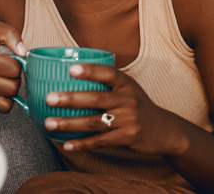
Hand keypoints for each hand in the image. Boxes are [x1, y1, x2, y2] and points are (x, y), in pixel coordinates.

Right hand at [0, 20, 26, 111]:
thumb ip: (10, 34)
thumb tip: (24, 52)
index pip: (14, 69)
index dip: (16, 62)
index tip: (8, 57)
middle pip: (13, 86)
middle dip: (15, 76)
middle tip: (6, 68)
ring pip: (9, 99)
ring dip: (10, 88)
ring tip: (2, 77)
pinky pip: (1, 108)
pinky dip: (5, 99)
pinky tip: (0, 88)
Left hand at [43, 64, 184, 154]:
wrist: (165, 130)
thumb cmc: (136, 105)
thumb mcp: (128, 88)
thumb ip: (105, 81)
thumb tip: (66, 71)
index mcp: (126, 84)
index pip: (108, 73)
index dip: (90, 71)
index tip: (71, 69)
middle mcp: (128, 100)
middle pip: (96, 98)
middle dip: (71, 99)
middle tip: (49, 98)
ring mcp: (129, 119)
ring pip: (94, 122)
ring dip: (69, 123)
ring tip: (49, 123)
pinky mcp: (128, 137)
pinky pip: (101, 141)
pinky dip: (82, 144)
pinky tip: (66, 144)